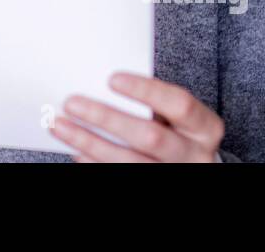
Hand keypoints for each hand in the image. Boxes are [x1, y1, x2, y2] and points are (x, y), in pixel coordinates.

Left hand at [49, 72, 223, 161]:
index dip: (147, 90)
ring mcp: (173, 174)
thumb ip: (150, 100)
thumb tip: (100, 81)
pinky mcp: (152, 185)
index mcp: (204, 127)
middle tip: (72, 102)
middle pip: (150, 136)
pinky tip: (76, 151)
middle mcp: (193, 154)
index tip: (112, 78)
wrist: (190, 165)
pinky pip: (120, 177)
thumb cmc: (176, 129)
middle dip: (107, 118)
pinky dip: (94, 164)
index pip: (180, 104)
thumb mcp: (174, 113)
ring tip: (60, 125)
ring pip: (129, 162)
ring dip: (89, 143)